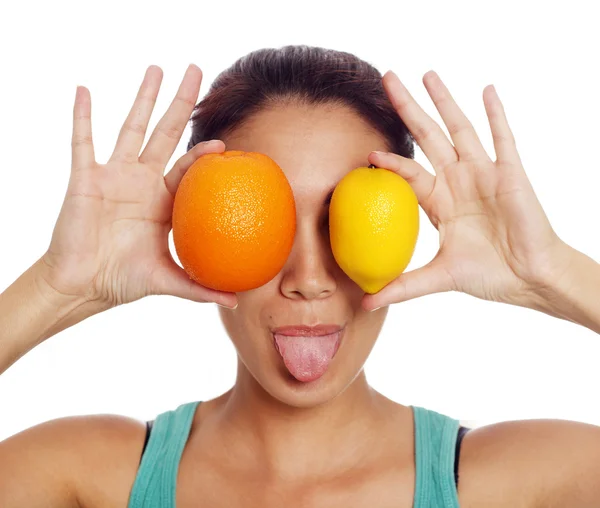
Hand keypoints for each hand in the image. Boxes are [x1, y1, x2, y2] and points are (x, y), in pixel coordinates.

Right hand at [40, 64, 237, 309]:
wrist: (82, 284)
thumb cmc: (121, 279)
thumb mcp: (166, 280)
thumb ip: (199, 288)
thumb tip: (236, 302)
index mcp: (163, 201)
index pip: (187, 168)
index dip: (203, 155)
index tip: (223, 144)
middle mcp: (142, 181)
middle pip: (165, 134)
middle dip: (181, 104)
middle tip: (197, 73)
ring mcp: (114, 175)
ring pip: (131, 128)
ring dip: (143, 99)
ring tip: (157, 68)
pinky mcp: (85, 178)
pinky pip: (82, 142)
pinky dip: (82, 117)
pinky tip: (84, 91)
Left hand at [362, 70, 573, 310]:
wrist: (530, 278)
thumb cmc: (490, 275)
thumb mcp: (438, 278)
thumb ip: (403, 286)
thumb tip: (366, 305)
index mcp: (442, 202)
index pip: (411, 174)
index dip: (392, 163)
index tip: (367, 154)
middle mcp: (459, 181)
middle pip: (428, 138)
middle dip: (407, 110)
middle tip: (386, 79)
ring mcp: (484, 174)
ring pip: (459, 130)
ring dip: (444, 102)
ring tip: (426, 73)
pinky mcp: (511, 173)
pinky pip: (503, 138)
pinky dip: (495, 115)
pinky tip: (486, 90)